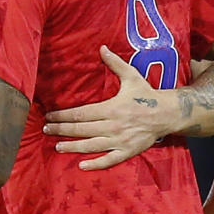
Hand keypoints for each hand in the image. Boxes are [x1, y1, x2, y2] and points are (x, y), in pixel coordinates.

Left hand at [43, 45, 168, 169]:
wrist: (168, 114)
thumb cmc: (146, 94)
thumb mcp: (132, 76)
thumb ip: (115, 63)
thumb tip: (102, 48)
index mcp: (111, 108)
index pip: (81, 113)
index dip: (63, 115)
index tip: (49, 116)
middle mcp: (113, 125)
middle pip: (82, 129)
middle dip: (62, 130)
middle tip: (46, 130)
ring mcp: (120, 140)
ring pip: (92, 145)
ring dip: (73, 146)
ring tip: (57, 146)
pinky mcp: (128, 151)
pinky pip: (109, 160)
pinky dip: (95, 164)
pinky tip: (82, 165)